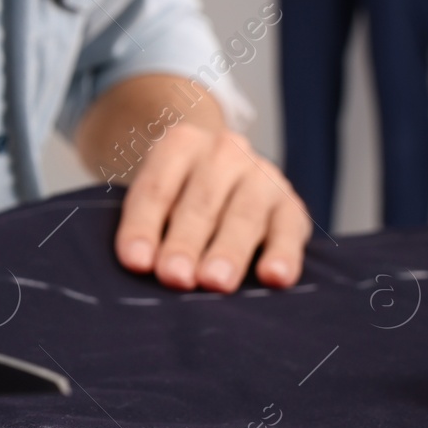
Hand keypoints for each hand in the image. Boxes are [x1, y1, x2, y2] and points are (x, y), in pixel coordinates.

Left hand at [114, 123, 309, 291]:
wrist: (223, 175)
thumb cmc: (175, 197)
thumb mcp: (153, 198)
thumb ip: (146, 225)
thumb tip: (141, 266)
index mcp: (179, 145)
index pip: (156, 189)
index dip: (144, 226)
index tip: (136, 262)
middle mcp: (223, 153)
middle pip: (201, 202)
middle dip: (185, 243)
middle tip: (175, 278)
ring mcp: (261, 176)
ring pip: (244, 216)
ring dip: (228, 252)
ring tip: (215, 282)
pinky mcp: (291, 205)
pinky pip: (289, 230)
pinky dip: (283, 255)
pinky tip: (275, 278)